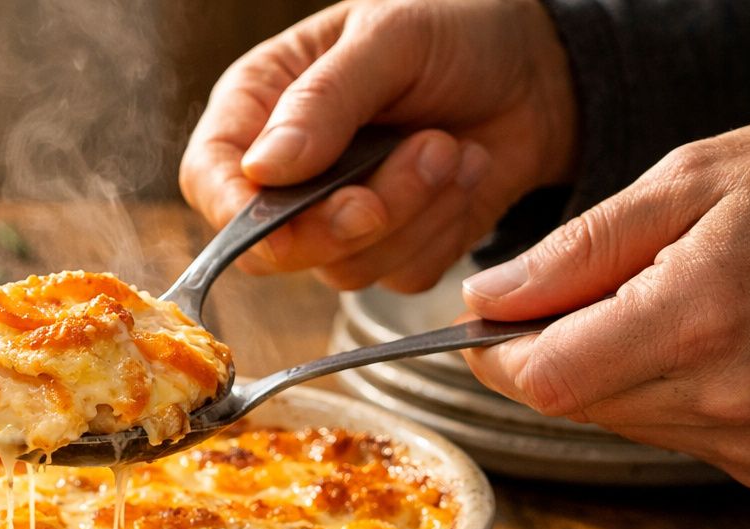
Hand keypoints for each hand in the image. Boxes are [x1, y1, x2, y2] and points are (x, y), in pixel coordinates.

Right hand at [179, 0, 575, 292]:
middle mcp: (287, 175)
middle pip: (273, 246)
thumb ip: (324, 100)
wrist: (538, 68)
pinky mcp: (390, 251)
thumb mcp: (390, 38)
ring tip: (450, 147)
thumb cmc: (454, 30)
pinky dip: (443, 231)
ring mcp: (335, 220)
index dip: (236, 213)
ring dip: (413, 212)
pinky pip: (400, 276)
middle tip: (421, 156)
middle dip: (349, 217)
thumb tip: (265, 169)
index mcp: (258, 108)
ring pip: (343, 267)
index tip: (282, 223)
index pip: (210, 180)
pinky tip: (465, 173)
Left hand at [462, 119, 749, 489]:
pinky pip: (668, 434)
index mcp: (700, 319)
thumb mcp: (688, 180)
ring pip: (615, 420)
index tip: (485, 323)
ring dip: (609, 371)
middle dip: (554, 351)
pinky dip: (661, 392)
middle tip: (593, 290)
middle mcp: (729, 397)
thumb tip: (486, 298)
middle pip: (572, 402)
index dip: (496, 354)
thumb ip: (575, 249)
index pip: (544, 377)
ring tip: (668, 304)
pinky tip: (707, 342)